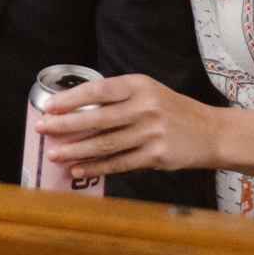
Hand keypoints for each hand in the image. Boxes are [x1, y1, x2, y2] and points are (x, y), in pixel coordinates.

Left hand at [33, 73, 220, 179]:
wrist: (211, 132)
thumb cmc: (172, 111)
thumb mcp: (148, 92)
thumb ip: (118, 98)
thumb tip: (76, 109)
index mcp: (139, 86)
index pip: (98, 90)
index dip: (70, 99)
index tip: (49, 106)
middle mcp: (145, 107)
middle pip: (96, 118)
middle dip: (64, 125)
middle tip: (42, 128)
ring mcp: (151, 133)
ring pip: (104, 144)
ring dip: (75, 150)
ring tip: (54, 153)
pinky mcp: (156, 156)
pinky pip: (118, 163)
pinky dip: (96, 167)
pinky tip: (78, 169)